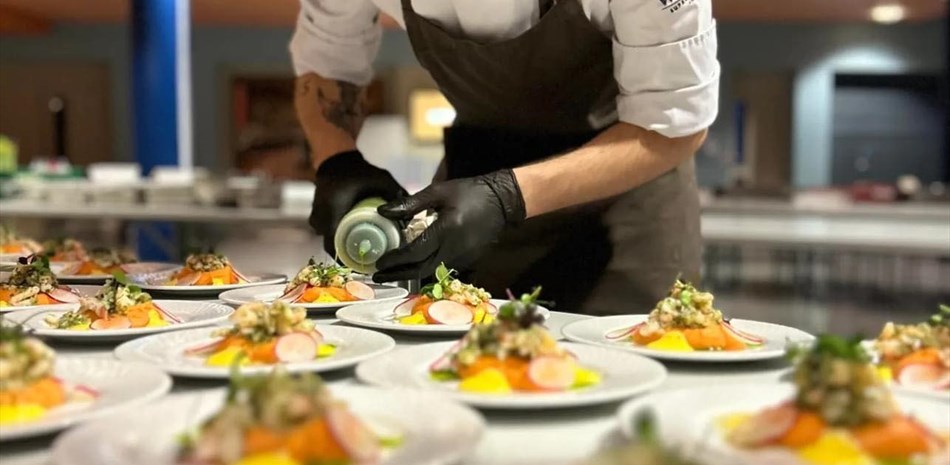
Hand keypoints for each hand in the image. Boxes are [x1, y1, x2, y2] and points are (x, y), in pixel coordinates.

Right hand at [311, 150, 404, 255]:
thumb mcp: (381, 180)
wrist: (335, 159)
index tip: (364, 264)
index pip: (335, 245)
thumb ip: (396, 194)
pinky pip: (327, 233)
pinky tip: (353, 236)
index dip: (348, 258)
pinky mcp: (317, 216)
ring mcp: (316, 218)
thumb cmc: (358, 170)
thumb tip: (413, 213)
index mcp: (333, 210)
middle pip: (334, 245)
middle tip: (368, 258)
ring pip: (330, 240)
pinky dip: (339, 236)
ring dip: (344, 244)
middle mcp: (320, 218)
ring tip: (363, 248)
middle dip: (350, 253)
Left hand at [373, 169, 525, 281]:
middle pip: (421, 270)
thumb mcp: (439, 192)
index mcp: (446, 230)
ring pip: (432, 274)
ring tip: (392, 273)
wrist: (503, 202)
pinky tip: (415, 268)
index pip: (415, 253)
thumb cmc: (470, 193)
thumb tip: (383, 211)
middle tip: (379, 275)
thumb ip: (410, 203)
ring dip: (411, 275)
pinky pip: (444, 271)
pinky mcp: (470, 261)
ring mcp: (464, 258)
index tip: (379, 262)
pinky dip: (427, 272)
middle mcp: (455, 249)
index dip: (395, 260)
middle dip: (398, 275)